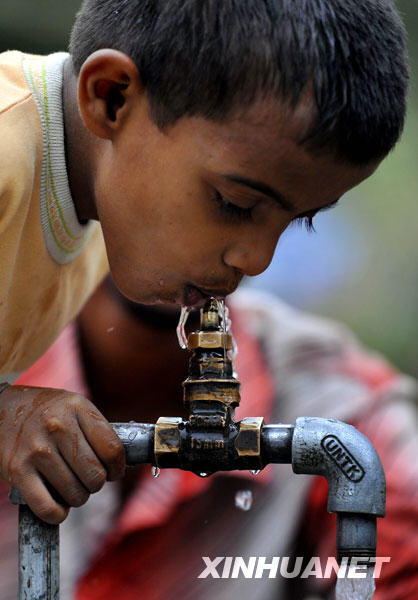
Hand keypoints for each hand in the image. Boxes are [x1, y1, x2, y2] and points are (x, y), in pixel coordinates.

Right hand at [0, 386, 124, 523]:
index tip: (114, 472)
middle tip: (89, 480)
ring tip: (72, 488)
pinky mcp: (17, 470)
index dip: (117, 468)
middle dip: (97, 483)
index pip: (112, 448)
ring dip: (78, 498)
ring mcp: (37, 449)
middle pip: (95, 474)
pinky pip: (48, 507)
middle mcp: (58, 426)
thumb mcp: (73, 405)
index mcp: (77, 408)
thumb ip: (95, 428)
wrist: (0, 408)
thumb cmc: (45, 411)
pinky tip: (59, 507)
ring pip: (75, 493)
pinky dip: (58, 514)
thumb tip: (119, 465)